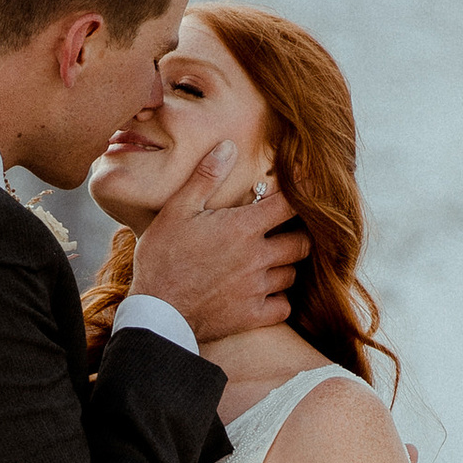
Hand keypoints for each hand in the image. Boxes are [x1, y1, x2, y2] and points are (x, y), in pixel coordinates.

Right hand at [128, 143, 309, 344]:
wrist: (155, 311)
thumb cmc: (162, 257)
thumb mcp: (177, 210)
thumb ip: (206, 177)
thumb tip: (229, 146)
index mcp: (243, 228)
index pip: (289, 204)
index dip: (302, 193)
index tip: (307, 187)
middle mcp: (257, 258)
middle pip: (302, 242)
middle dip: (299, 233)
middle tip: (287, 230)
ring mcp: (257, 289)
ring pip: (292, 274)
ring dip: (286, 265)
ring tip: (272, 260)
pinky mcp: (251, 316)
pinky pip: (284, 307)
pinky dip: (280, 299)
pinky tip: (267, 292)